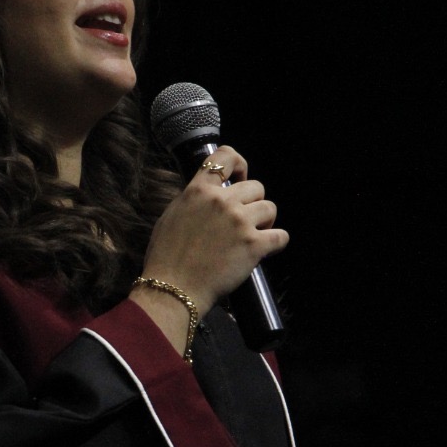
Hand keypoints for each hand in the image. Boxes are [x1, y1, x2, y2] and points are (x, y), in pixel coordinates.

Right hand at [137, 145, 287, 310]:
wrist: (173, 289)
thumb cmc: (166, 258)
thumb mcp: (172, 216)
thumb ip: (193, 200)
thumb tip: (208, 196)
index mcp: (199, 191)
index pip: (225, 156)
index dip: (239, 165)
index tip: (240, 178)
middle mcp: (222, 202)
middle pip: (256, 187)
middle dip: (253, 202)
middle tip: (244, 221)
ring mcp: (240, 222)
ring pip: (270, 208)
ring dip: (265, 221)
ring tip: (252, 236)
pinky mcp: (254, 246)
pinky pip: (281, 236)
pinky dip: (276, 242)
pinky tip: (266, 249)